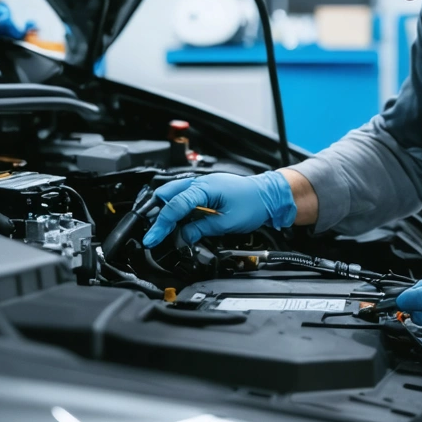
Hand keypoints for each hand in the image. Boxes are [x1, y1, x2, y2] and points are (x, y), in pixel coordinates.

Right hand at [142, 171, 296, 247]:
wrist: (269, 195)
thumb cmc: (254, 204)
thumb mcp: (227, 223)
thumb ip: (201, 229)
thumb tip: (183, 237)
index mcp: (204, 188)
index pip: (174, 206)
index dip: (161, 225)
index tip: (152, 238)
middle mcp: (200, 182)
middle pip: (166, 194)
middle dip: (156, 213)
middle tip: (153, 232)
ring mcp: (202, 184)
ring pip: (173, 193)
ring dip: (165, 209)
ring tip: (162, 228)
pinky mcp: (206, 189)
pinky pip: (184, 195)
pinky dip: (177, 207)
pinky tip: (178, 219)